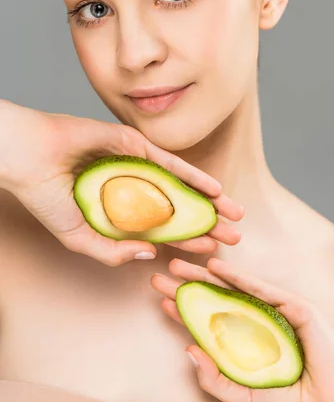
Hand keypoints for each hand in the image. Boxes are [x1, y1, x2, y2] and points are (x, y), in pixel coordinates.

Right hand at [0, 101, 242, 265]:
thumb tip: (151, 255)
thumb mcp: (79, 238)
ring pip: (180, 187)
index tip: (212, 253)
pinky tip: (214, 190)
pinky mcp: (135, 146)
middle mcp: (134, 189)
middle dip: (208, 224)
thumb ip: (112, 252)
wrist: (30, 159)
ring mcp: (136, 166)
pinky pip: (170, 164)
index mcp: (122, 212)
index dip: (188, 241)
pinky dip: (192, 177)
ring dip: (208, 201)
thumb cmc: (47, 198)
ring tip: (235, 215)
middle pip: (179, 210)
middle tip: (235, 238)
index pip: (163, 230)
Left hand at [151, 257, 333, 401]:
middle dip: (190, 287)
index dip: (187, 310)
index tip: (162, 301)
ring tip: (179, 267)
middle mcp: (261, 324)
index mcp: (249, 343)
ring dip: (206, 276)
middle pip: (218, 299)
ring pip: (236, 289)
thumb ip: (214, 378)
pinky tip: (216, 269)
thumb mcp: (242, 396)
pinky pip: (263, 290)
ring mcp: (279, 314)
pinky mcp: (297, 308)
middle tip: (162, 276)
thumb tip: (186, 349)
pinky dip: (239, 278)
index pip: (211, 322)